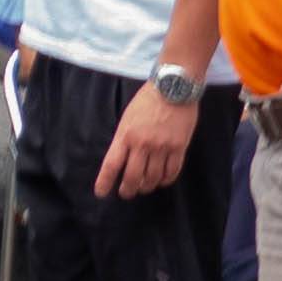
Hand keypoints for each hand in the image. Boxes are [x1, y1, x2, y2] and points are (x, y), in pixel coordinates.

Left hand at [95, 80, 198, 198]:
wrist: (174, 87)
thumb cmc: (147, 101)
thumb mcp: (127, 118)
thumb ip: (124, 139)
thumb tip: (121, 161)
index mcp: (125, 135)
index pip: (111, 165)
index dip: (105, 182)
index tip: (101, 193)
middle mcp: (142, 144)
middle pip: (133, 177)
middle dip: (127, 190)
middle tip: (126, 193)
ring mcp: (162, 146)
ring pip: (153, 178)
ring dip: (147, 186)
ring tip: (144, 187)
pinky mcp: (179, 147)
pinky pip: (172, 171)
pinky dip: (165, 180)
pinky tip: (162, 181)